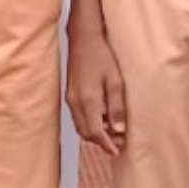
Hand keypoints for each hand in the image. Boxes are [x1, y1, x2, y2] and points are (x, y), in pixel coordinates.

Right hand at [67, 25, 127, 156]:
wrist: (83, 36)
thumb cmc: (101, 54)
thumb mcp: (115, 80)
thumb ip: (116, 107)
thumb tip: (118, 130)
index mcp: (87, 99)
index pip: (95, 132)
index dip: (106, 144)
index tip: (117, 151)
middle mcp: (75, 101)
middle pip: (86, 132)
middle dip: (101, 140)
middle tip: (118, 141)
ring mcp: (70, 97)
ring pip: (81, 125)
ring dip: (95, 132)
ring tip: (112, 129)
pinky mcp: (69, 92)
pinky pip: (78, 115)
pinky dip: (89, 121)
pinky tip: (101, 115)